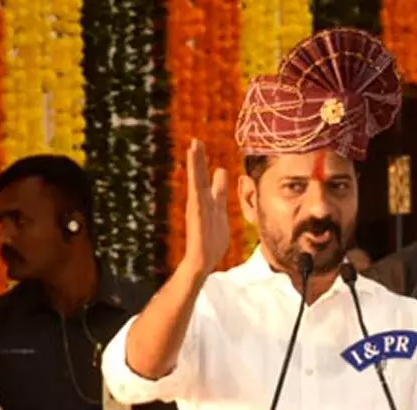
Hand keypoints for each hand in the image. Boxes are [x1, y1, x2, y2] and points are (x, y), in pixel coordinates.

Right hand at [180, 139, 229, 277]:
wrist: (202, 261)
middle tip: (196, 141)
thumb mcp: (221, 214)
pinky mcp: (197, 210)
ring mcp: (199, 206)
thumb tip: (222, 178)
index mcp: (211, 203)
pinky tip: (195, 167)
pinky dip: (195, 176)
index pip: (212, 181)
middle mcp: (204, 202)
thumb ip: (221, 196)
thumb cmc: (212, 242)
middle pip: (202, 176)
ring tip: (194, 145)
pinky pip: (197, 190)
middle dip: (200, 159)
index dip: (210, 164)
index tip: (205, 152)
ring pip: (198, 180)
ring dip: (196, 162)